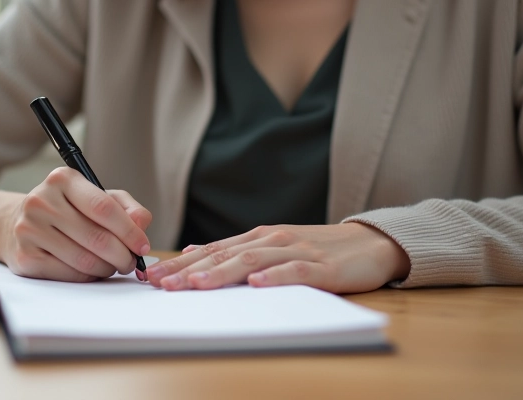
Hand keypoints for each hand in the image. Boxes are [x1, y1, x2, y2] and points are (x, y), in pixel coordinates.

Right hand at [0, 168, 151, 281]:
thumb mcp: (96, 197)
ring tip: (112, 265)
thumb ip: (125, 206)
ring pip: (85, 260)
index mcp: (62, 179)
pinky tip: (91, 270)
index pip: (104, 207)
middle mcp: (41, 201)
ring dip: (107, 268)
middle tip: (131, 262)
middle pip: (97, 238)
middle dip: (122, 255)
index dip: (129, 230)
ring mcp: (29, 230)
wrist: (14, 224)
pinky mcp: (25, 257)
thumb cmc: (66, 210)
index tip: (142, 245)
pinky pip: (69, 274)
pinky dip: (88, 276)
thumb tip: (141, 224)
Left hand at [146, 223, 409, 293]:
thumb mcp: (273, 247)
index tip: (152, 277)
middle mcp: (272, 240)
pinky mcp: (321, 267)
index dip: (181, 264)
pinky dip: (275, 277)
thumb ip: (236, 250)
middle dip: (190, 270)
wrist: (369, 243)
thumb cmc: (318, 250)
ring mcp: (297, 251)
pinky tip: (256, 284)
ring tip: (196, 284)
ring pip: (253, 261)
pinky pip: (295, 272)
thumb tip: (193, 254)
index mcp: (258, 238)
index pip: (213, 251)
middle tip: (162, 284)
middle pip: (225, 254)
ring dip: (223, 272)